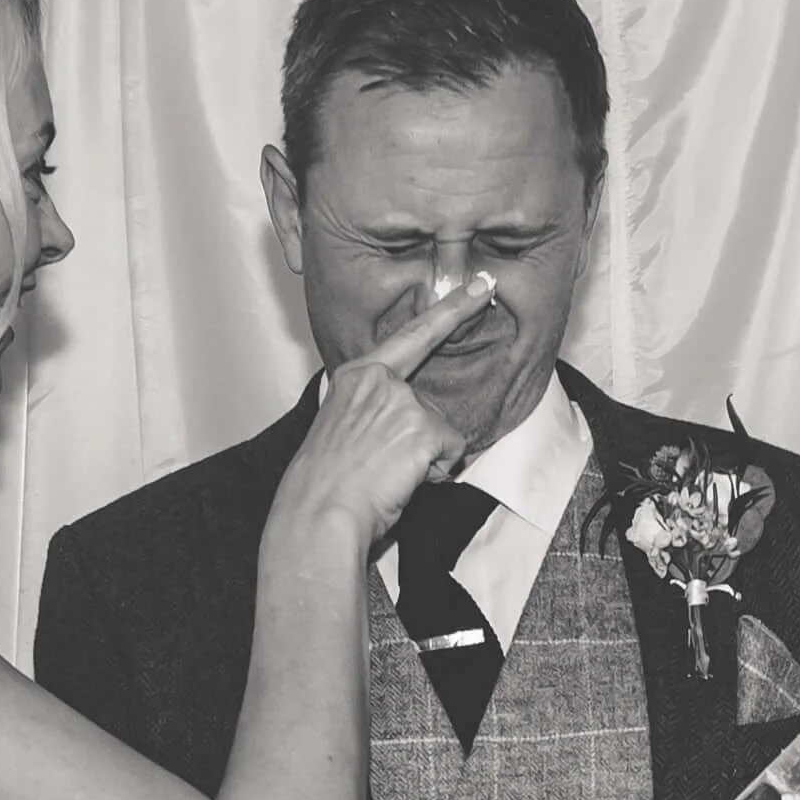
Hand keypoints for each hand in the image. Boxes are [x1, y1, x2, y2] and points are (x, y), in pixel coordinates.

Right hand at [272, 276, 495, 551]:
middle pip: (430, 404)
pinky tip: (403, 480)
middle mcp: (379, 381)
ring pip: (441, 430)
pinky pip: (452, 451)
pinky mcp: (421, 428)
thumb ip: (371, 411)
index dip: (451, 310)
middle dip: (421, 437)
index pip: (411, 336)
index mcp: (356, 377)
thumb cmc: (326, 485)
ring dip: (425, 459)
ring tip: (387, 475)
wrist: (318, 515)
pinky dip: (435, 472)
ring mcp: (401, 402)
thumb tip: (400, 427)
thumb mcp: (341, 430)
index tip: (480, 285)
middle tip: (384, 465)